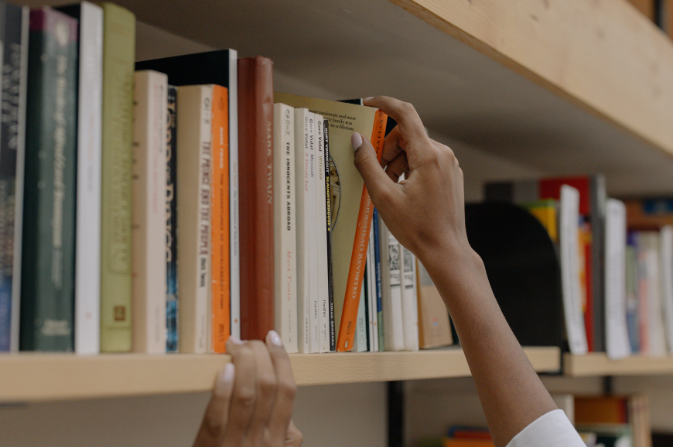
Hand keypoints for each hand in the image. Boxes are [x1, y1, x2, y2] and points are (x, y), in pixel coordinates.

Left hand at [193, 331, 302, 446]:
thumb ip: (283, 430)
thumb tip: (284, 398)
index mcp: (279, 438)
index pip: (287, 390)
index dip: (282, 360)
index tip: (274, 340)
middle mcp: (262, 440)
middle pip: (268, 387)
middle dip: (261, 355)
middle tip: (251, 341)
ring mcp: (237, 443)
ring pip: (246, 395)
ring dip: (242, 364)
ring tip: (237, 347)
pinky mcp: (212, 445)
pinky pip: (218, 415)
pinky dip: (222, 389)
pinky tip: (224, 369)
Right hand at [353, 96, 470, 265]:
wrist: (445, 250)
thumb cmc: (418, 228)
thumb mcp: (384, 196)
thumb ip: (367, 164)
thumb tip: (357, 140)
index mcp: (428, 156)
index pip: (406, 114)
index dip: (385, 104)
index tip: (369, 104)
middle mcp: (443, 155)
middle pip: (407, 136)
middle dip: (387, 149)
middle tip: (376, 173)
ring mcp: (449, 165)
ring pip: (415, 149)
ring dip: (397, 162)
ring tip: (390, 188)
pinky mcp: (450, 175)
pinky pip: (425, 161)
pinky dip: (409, 169)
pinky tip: (403, 191)